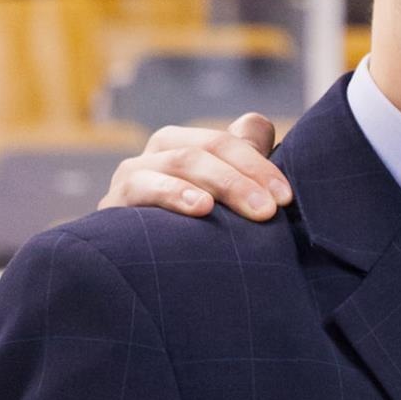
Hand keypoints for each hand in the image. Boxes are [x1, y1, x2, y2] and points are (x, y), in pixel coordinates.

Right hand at [97, 112, 291, 222]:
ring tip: (254, 210)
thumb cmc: (189, 235)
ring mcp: (134, 173)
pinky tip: (201, 208)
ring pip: (182, 161)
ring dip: (223, 183)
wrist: (134, 275)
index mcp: (188, 145)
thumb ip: (242, 159)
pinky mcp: (114, 201)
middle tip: (272, 210)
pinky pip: (143, 186)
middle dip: (246, 176)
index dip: (260, 164)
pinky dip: (174, 193)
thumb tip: (258, 123)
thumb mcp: (222, 199)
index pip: (229, 140)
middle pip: (208, 147)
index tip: (286, 198)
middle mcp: (160, 152)